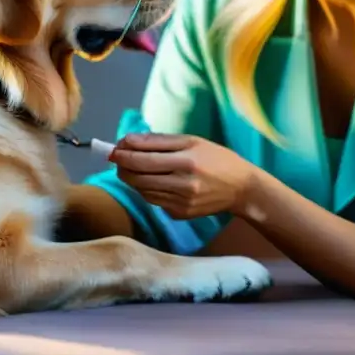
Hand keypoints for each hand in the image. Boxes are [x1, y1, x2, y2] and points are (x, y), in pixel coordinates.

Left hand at [109, 133, 258, 219]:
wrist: (241, 188)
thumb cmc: (216, 158)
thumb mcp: (191, 141)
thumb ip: (157, 141)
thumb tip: (128, 141)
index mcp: (187, 162)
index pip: (144, 160)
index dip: (124, 155)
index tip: (113, 149)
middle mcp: (183, 185)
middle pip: (139, 178)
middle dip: (123, 167)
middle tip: (117, 158)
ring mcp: (181, 203)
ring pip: (143, 191)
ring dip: (132, 179)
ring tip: (131, 167)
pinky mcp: (180, 214)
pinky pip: (154, 201)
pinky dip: (145, 190)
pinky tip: (150, 180)